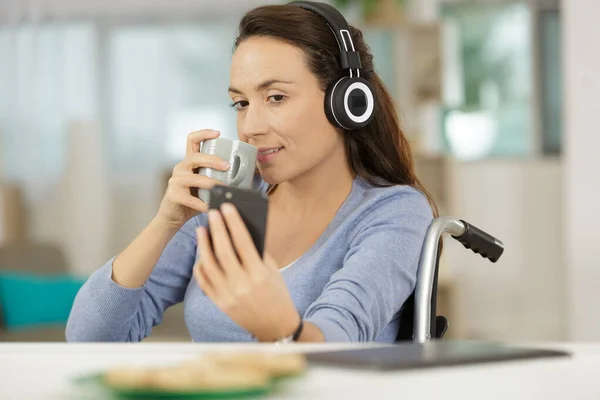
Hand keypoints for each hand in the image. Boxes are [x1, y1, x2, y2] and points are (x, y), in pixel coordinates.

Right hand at [155, 130, 229, 228]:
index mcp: (189, 162)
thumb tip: (242, 180)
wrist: (172, 217)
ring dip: (211, 183)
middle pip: (195, 157)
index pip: (192, 140)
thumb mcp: (204, 186)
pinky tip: (210, 207)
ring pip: (194, 178)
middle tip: (227, 166)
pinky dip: (202, 204)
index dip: (204, 133)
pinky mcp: (173, 195)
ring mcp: (176, 181)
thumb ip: (216, 179)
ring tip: (223, 189)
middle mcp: (181, 168)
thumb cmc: (191, 200)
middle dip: (213, 160)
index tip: (218, 133)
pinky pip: (191, 199)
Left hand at [193, 203, 300, 341]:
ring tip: (202, 230)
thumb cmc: (277, 294)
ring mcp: (228, 296)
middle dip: (217, 229)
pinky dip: (200, 266)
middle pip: (224, 252)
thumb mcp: (272, 271)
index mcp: (259, 275)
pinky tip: (201, 254)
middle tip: (212, 213)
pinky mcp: (220, 304)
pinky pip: (204, 282)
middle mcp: (242, 285)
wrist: (275, 326)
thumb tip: (238, 230)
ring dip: (204, 245)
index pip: (243, 243)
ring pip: (210, 266)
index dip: (234, 223)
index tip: (227, 208)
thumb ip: (257, 252)